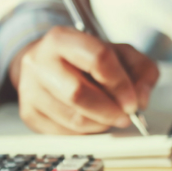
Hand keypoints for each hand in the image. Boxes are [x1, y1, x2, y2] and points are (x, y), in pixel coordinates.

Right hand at [8, 26, 159, 134]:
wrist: (52, 63)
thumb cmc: (90, 59)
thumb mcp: (123, 54)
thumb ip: (142, 71)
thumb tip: (141, 99)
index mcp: (64, 38)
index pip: (97, 59)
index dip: (120, 84)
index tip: (133, 102)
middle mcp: (40, 61)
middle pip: (78, 92)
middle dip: (109, 110)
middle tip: (125, 116)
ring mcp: (30, 88)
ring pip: (71, 117)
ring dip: (100, 123)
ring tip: (112, 117)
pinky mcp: (29, 112)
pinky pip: (63, 132)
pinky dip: (87, 132)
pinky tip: (95, 121)